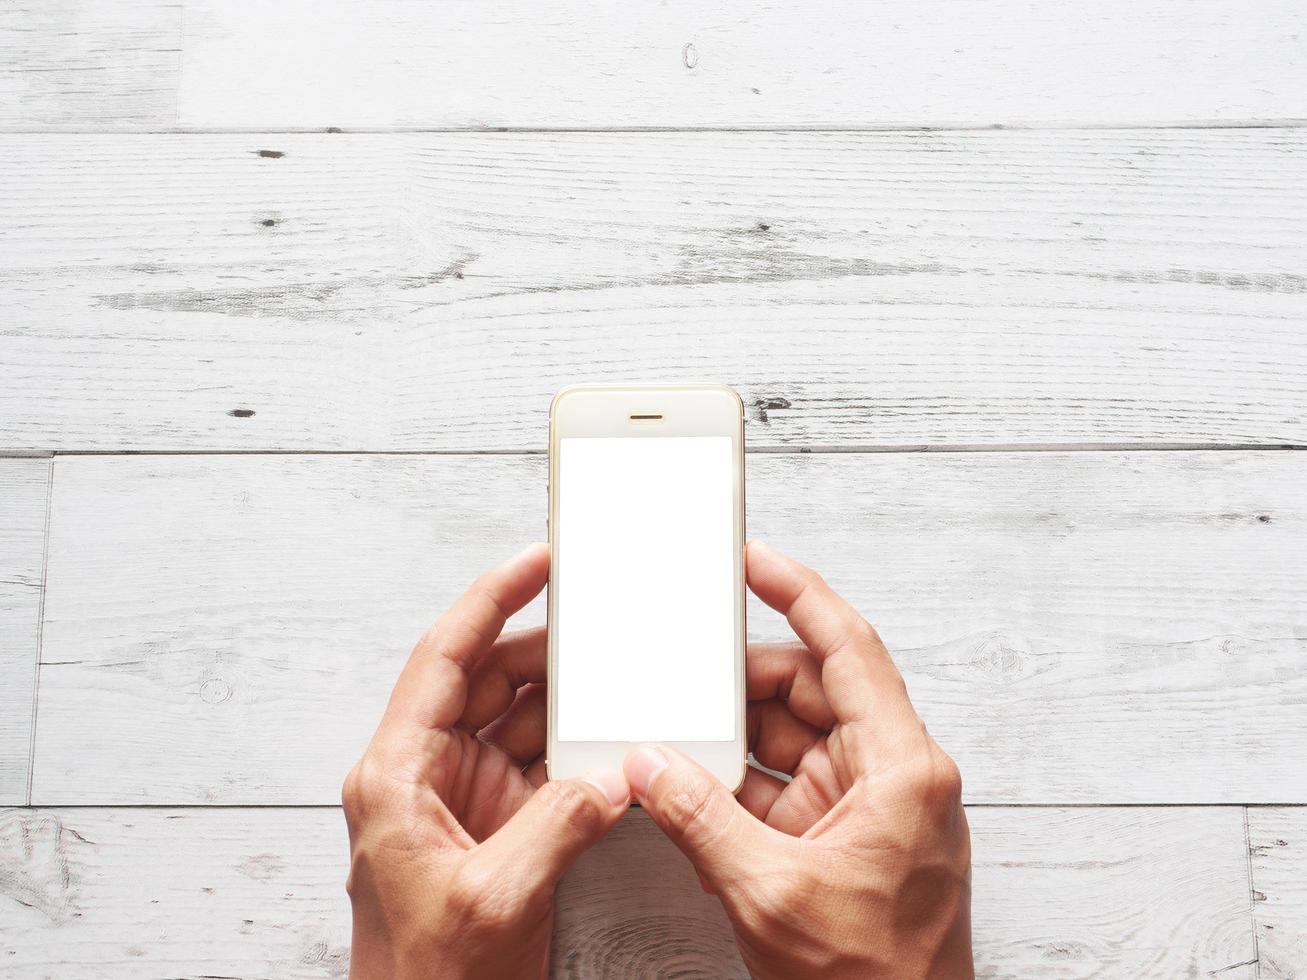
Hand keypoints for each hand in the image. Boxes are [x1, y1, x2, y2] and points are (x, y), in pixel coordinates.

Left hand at [343, 544, 629, 979]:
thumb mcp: (495, 899)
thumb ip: (559, 824)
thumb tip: (614, 775)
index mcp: (397, 775)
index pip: (443, 659)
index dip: (490, 601)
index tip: (535, 563)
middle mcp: (423, 776)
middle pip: (484, 680)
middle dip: (542, 651)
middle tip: (594, 623)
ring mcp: (462, 801)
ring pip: (515, 722)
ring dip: (563, 704)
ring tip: (610, 678)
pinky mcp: (494, 829)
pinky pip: (538, 768)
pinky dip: (574, 754)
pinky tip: (609, 744)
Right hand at [624, 541, 972, 978]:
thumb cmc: (875, 979)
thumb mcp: (770, 892)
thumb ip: (700, 819)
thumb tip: (650, 764)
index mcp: (901, 768)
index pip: (848, 651)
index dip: (799, 595)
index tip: (754, 560)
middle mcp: (890, 773)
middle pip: (809, 691)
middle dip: (741, 680)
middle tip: (684, 662)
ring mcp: (864, 805)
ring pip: (790, 736)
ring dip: (733, 734)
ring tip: (675, 722)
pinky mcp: (839, 835)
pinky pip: (781, 783)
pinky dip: (737, 781)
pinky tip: (692, 778)